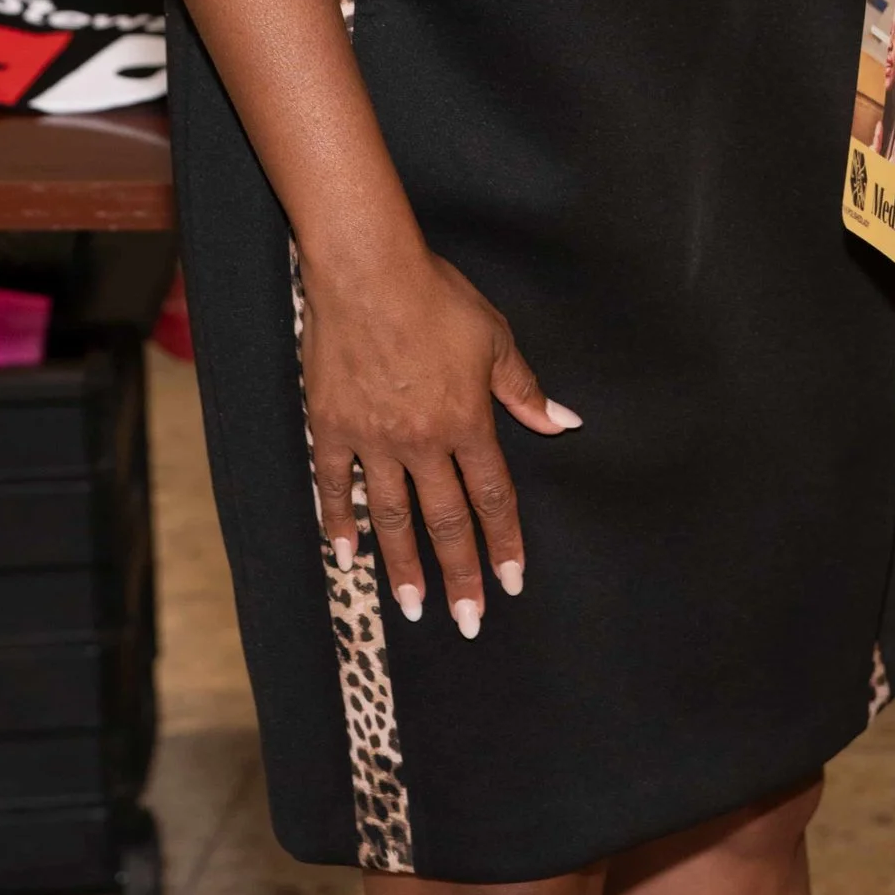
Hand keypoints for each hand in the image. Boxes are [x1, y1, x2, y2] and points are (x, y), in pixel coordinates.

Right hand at [298, 243, 578, 636]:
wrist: (368, 272)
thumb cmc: (436, 296)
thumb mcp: (494, 338)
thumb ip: (525, 390)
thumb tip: (563, 422)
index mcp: (467, 420)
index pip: (492, 496)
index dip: (503, 541)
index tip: (510, 582)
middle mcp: (422, 441)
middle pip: (445, 520)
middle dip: (460, 574)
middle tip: (467, 622)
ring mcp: (373, 439)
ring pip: (393, 516)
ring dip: (404, 566)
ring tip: (414, 607)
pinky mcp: (331, 428)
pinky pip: (335, 487)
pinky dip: (340, 524)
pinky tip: (347, 557)